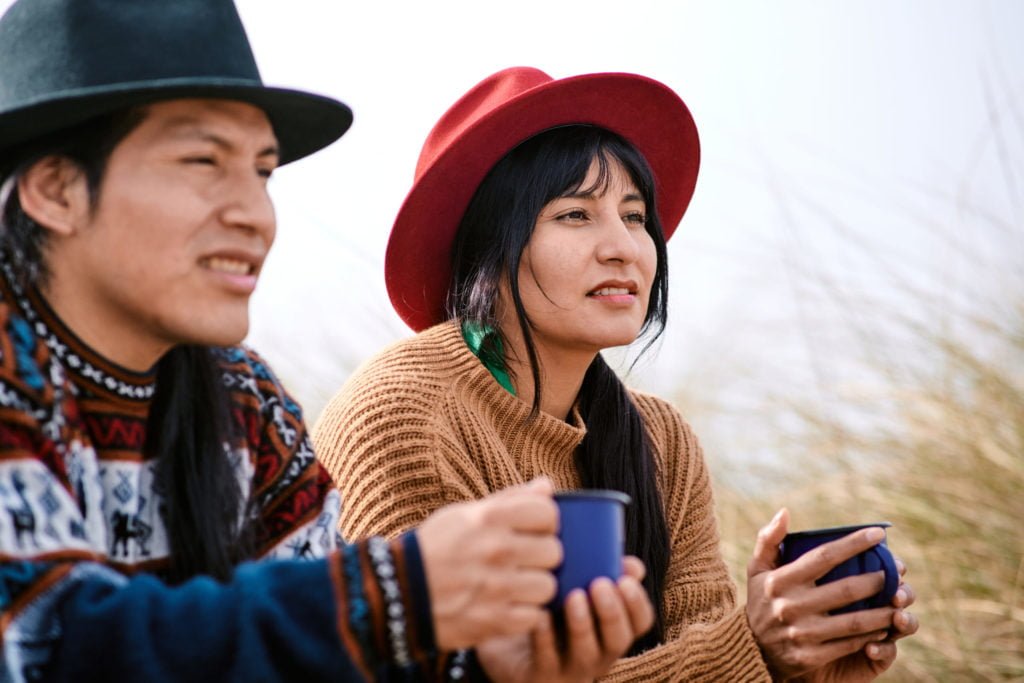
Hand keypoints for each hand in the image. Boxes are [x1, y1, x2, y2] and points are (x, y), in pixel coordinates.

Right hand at [417, 477, 561, 649]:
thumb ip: (510, 499)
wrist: (396, 594)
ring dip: (534, 588)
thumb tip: (547, 485)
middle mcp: (496, 550)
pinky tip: (506, 606)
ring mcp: (496, 588)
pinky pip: (534, 617)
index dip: (544, 522)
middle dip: (540, 557)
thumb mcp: (464, 514)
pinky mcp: (493, 621)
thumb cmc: (433, 549)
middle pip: (553, 551)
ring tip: (514, 586)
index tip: (530, 531)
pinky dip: (524, 615)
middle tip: (522, 561)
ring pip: (548, 586)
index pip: (548, 513)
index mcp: (489, 518)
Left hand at [476, 556, 654, 682]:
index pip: (640, 623)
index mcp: (611, 630)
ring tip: (573, 596)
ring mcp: (570, 667)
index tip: (625, 579)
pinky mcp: (541, 673)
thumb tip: (630, 563)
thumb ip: (602, 572)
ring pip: (585, 652)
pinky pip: (545, 657)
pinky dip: (544, 636)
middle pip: (618, 640)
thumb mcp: (578, 590)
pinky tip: (540, 615)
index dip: (637, 603)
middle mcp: (598, 653)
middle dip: (612, 612)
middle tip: (600, 584)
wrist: (511, 649)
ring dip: (582, 623)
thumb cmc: (552, 612)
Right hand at [746, 509, 918, 680]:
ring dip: (882, 611)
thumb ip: (769, 539)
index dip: (854, 544)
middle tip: (894, 573)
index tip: (878, 534)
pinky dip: (871, 635)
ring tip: (899, 601)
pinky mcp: (811, 656)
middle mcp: (790, 606)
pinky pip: (850, 644)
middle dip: (877, 580)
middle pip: (846, 590)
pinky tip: (884, 627)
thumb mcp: (757, 569)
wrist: (751, 649)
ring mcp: (802, 633)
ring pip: (854, 621)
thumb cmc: (761, 600)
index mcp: (780, 580)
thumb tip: (785, 512)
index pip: (824, 556)